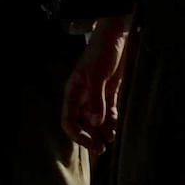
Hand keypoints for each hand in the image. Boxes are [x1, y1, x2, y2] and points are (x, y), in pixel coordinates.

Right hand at [62, 18, 130, 151]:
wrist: (116, 36)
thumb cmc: (102, 52)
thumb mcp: (97, 75)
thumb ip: (96, 98)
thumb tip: (95, 122)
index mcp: (73, 92)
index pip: (68, 120)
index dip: (77, 133)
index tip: (89, 141)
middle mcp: (83, 97)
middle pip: (83, 123)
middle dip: (90, 137)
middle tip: (101, 149)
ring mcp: (96, 95)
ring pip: (96, 120)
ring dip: (102, 131)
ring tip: (110, 139)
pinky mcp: (109, 92)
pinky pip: (109, 112)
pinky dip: (111, 121)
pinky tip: (115, 128)